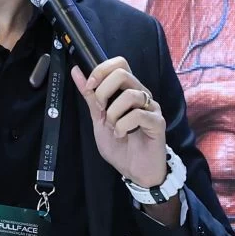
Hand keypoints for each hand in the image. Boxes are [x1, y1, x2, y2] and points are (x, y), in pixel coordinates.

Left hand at [71, 55, 168, 195]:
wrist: (135, 172)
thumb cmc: (120, 146)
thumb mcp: (98, 119)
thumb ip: (90, 96)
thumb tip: (77, 71)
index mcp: (127, 91)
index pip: (119, 64)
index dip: (101, 70)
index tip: (90, 87)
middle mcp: (141, 95)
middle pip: (123, 73)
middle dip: (103, 91)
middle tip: (100, 110)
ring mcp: (151, 108)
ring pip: (130, 94)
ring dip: (113, 113)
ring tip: (113, 127)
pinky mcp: (157, 122)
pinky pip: (138, 115)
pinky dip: (123, 125)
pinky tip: (121, 135)